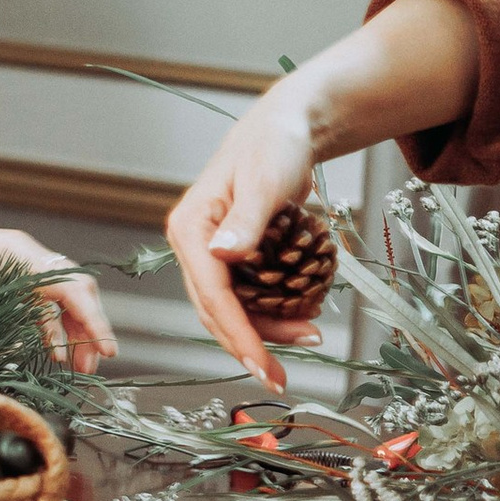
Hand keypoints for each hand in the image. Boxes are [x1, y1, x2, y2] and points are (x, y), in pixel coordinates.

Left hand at [0, 212, 116, 372]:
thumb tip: (25, 352)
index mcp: (16, 254)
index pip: (70, 287)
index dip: (93, 321)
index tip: (106, 351)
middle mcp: (23, 252)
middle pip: (73, 288)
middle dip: (87, 328)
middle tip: (89, 366)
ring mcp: (16, 258)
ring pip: (59, 292)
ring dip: (70, 327)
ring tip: (74, 363)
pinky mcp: (4, 268)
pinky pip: (38, 294)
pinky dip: (48, 320)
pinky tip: (50, 346)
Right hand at [168, 0, 479, 389]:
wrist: (288, 126)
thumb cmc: (275, 145)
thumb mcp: (266, 180)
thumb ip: (246, 221)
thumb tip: (224, 255)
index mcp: (190, 227)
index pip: (212, 294)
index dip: (239, 335)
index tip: (264, 366)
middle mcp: (193, 243)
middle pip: (217, 310)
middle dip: (252, 343)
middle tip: (286, 374)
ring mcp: (210, 252)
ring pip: (232, 309)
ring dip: (265, 331)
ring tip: (309, 338)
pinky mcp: (231, 256)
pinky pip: (247, 296)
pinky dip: (271, 312)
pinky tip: (302, 316)